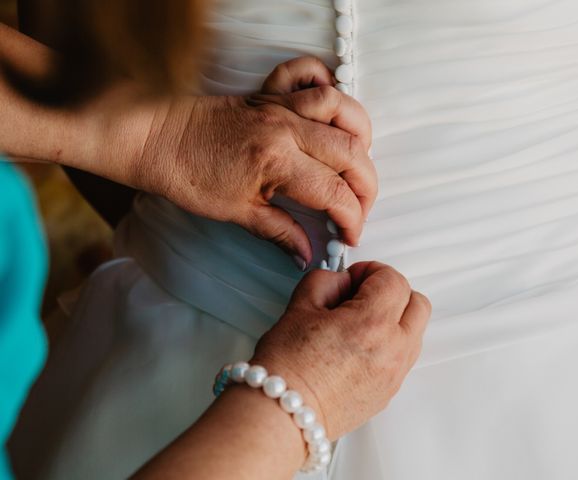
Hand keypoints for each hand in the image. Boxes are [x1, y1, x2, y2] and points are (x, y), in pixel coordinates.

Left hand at [132, 57, 374, 267]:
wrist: (155, 138)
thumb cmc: (186, 173)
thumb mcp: (235, 213)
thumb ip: (279, 232)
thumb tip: (305, 253)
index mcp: (276, 162)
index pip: (335, 192)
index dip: (351, 218)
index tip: (349, 234)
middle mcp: (285, 127)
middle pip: (352, 152)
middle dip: (366, 187)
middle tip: (358, 209)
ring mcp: (278, 105)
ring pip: (342, 108)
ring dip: (360, 137)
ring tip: (356, 163)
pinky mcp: (269, 92)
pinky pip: (307, 73)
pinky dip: (326, 84)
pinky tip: (330, 110)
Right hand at [251, 261, 430, 439]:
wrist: (283, 415)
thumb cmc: (287, 368)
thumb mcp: (300, 306)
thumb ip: (326, 282)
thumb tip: (342, 281)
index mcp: (372, 322)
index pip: (393, 280)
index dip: (371, 271)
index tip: (353, 277)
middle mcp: (392, 349)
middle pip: (416, 303)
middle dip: (392, 291)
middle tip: (363, 294)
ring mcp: (394, 374)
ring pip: (415, 331)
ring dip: (395, 318)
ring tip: (360, 322)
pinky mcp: (389, 393)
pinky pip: (404, 358)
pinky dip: (390, 344)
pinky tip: (360, 346)